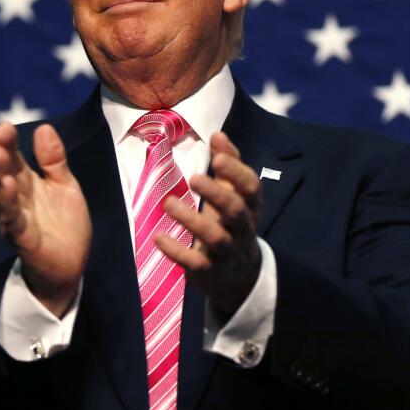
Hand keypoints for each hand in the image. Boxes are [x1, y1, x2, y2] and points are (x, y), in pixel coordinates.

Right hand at [0, 123, 91, 317]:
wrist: (70, 264)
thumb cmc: (64, 223)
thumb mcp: (64, 185)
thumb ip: (54, 160)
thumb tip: (44, 127)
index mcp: (26, 183)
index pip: (13, 158)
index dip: (8, 142)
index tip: (5, 125)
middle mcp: (15, 198)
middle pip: (4, 172)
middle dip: (0, 153)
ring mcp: (16, 219)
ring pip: (3, 196)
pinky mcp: (23, 239)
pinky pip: (14, 222)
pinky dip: (10, 206)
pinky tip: (7, 189)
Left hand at [154, 131, 262, 315]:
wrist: (238, 275)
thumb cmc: (232, 224)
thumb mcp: (235, 195)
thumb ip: (228, 165)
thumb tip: (217, 134)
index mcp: (250, 206)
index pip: (251, 187)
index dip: (237, 172)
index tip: (217, 157)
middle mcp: (242, 228)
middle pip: (235, 211)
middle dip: (216, 194)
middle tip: (194, 177)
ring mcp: (227, 251)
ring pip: (215, 237)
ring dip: (191, 220)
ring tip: (168, 203)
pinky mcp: (209, 270)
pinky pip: (195, 262)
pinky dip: (176, 251)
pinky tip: (158, 237)